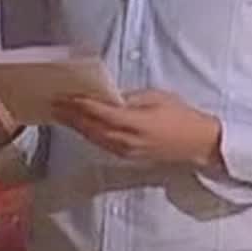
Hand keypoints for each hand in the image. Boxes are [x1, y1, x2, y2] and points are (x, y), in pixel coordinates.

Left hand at [52, 89, 221, 166]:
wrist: (198, 144)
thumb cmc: (181, 116)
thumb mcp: (157, 97)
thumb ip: (130, 98)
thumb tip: (107, 96)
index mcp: (135, 123)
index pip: (99, 112)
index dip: (79, 104)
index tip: (64, 95)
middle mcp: (126, 140)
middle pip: (90, 127)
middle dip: (70, 115)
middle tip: (53, 102)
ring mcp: (125, 151)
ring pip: (92, 137)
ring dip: (75, 125)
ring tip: (60, 112)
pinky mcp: (127, 156)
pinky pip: (100, 143)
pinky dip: (87, 133)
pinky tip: (79, 125)